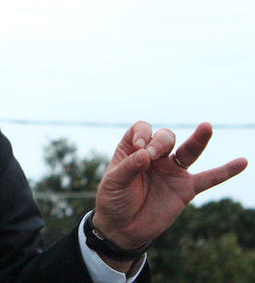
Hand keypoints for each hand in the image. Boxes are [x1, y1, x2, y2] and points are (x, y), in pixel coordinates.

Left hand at [93, 121, 247, 254]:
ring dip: (198, 140)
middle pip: (165, 137)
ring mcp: (172, 172)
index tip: (139, 149)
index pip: (143, 129)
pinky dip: (225, 171)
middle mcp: (155, 157)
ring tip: (206, 127)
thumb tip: (146, 155)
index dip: (142, 135)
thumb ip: (128, 168)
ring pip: (189, 151)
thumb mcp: (113, 182)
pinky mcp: (186, 189)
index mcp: (133, 149)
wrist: (122, 228)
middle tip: (152, 154)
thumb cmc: (114, 200)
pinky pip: (209, 179)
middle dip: (160, 142)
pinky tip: (242, 162)